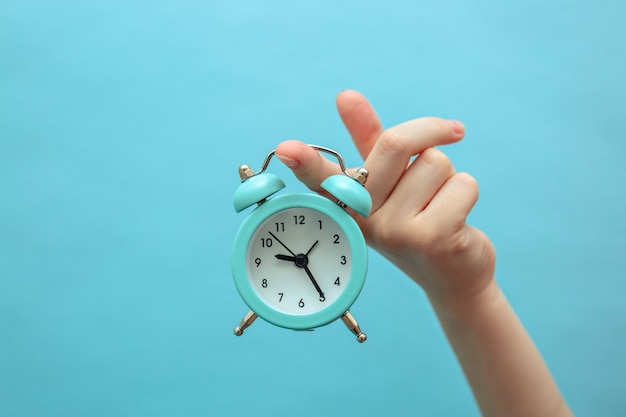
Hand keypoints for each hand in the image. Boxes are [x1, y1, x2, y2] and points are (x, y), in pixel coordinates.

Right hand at [275, 90, 495, 305]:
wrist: (452, 272)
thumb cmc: (418, 217)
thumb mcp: (391, 177)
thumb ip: (369, 136)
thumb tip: (345, 95)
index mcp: (349, 202)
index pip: (322, 177)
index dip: (305, 161)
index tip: (285, 148)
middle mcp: (364, 219)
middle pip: (395, 143)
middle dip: (430, 131)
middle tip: (452, 131)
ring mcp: (395, 232)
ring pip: (435, 162)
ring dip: (448, 177)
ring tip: (438, 206)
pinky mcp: (431, 238)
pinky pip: (462, 183)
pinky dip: (466, 192)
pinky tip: (455, 221)